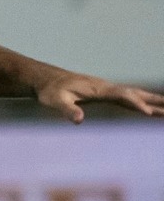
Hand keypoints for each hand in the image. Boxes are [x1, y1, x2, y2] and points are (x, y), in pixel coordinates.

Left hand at [35, 71, 163, 123]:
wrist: (47, 80)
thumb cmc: (50, 91)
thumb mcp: (55, 101)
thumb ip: (67, 110)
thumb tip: (79, 120)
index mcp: (98, 89)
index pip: (122, 96)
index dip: (135, 104)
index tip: (148, 113)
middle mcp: (107, 87)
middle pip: (135, 94)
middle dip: (153, 101)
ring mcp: (107, 90)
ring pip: (134, 95)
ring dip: (151, 102)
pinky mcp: (105, 94)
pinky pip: (127, 99)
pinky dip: (140, 103)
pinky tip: (149, 109)